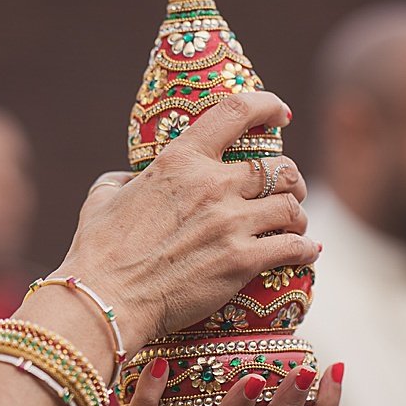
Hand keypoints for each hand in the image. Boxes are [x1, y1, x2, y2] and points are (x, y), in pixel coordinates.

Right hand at [54, 92, 314, 350]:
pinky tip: (307, 253)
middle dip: (291, 178)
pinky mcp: (242, 261)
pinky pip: (294, 247)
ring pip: (292, 206)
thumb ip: (122, 180)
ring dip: (298, 215)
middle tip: (288, 191)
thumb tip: (129, 180)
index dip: (267, 106)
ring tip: (295, 225)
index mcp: (180, 161)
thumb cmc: (98, 252)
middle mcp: (212, 185)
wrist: (107, 299)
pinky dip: (305, 249)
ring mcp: (230, 223)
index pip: (235, 112)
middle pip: (279, 167)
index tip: (281, 113)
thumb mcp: (102, 199)